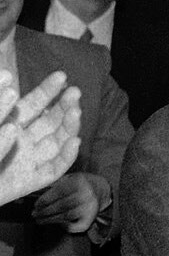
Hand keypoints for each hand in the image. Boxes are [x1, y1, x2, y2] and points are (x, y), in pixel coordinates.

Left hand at [0, 71, 82, 207]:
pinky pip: (53, 170)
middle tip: (75, 92)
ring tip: (76, 111)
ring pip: (57, 142)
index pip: (34, 104)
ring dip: (70, 126)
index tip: (62, 76)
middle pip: (52, 122)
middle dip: (66, 106)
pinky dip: (67, 157)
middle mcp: (23, 142)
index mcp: (11, 125)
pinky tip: (75, 141)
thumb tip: (6, 74)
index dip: (48, 90)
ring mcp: (28, 161)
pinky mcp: (30, 181)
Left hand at [31, 173, 104, 233]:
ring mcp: (90, 207)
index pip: (60, 192)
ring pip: (68, 216)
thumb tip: (34, 194)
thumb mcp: (68, 178)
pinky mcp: (92, 217)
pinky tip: (57, 223)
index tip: (35, 205)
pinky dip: (65, 227)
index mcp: (80, 182)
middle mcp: (87, 194)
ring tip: (39, 220)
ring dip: (51, 219)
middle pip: (63, 205)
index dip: (45, 199)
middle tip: (34, 214)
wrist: (101, 188)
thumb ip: (54, 184)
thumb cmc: (78, 184)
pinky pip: (77, 226)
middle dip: (46, 211)